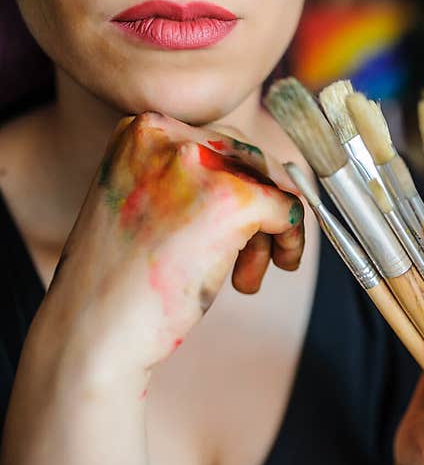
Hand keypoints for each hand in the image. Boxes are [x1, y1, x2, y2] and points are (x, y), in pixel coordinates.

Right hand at [37, 111, 304, 373]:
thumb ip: (191, 178)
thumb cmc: (120, 283)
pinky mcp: (231, 199)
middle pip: (249, 159)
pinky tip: (279, 266)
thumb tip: (274, 169)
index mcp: (140, 130)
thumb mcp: (146, 204)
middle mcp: (167, 135)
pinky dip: (291, 240)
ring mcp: (199, 164)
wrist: (92, 333)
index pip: (219, 143)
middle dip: (258, 209)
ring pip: (271, 182)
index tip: (234, 230)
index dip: (238, 189)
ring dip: (270, 231)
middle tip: (249, 261)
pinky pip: (288, 208)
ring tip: (247, 277)